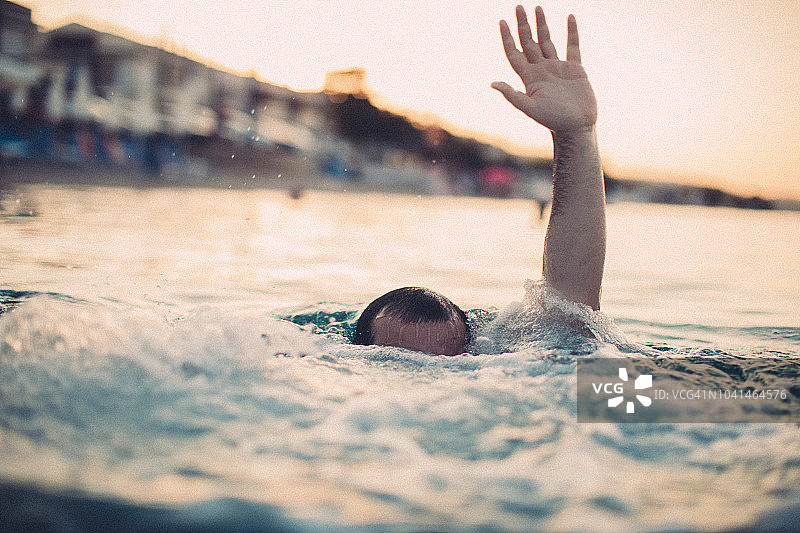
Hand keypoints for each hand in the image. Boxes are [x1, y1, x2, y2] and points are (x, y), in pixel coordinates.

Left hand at [492, 6, 596, 134]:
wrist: (576, 127)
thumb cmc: (553, 121)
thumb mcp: (530, 108)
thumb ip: (512, 95)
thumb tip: (492, 83)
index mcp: (529, 78)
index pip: (515, 53)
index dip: (508, 38)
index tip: (502, 21)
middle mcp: (541, 70)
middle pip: (529, 43)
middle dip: (523, 25)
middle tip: (518, 7)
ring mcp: (558, 68)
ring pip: (547, 41)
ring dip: (542, 25)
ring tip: (537, 8)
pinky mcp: (575, 69)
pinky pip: (572, 46)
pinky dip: (571, 32)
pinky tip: (570, 18)